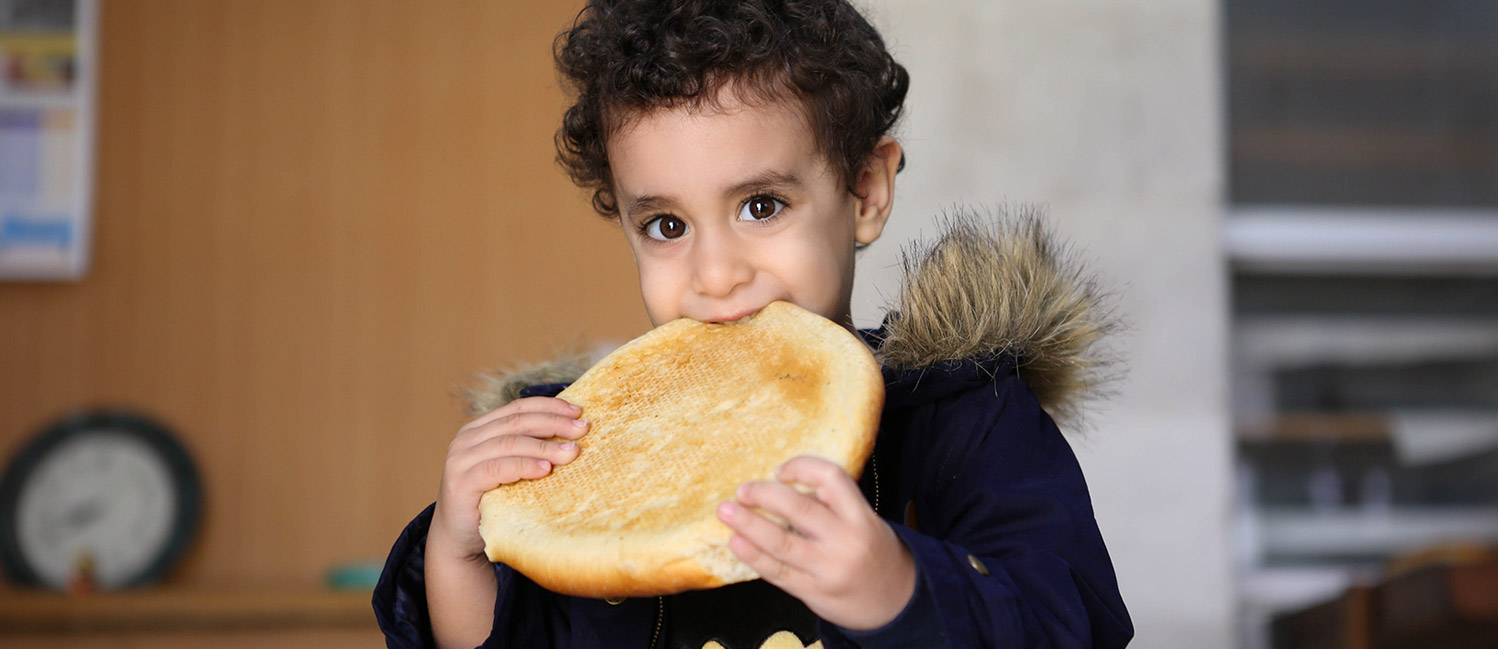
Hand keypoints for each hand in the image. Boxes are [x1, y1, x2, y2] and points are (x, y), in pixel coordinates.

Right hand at [428, 397, 587, 563]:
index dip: (549, 406)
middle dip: (553, 423)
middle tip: (582, 430)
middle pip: (517, 422)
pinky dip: (523, 466)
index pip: (518, 408)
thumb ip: (528, 449)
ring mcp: (461, 460)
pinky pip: (496, 468)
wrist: (462, 540)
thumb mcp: (511, 469)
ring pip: (508, 443)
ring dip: (543, 446)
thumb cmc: (493, 502)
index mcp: (480, 429)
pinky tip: (545, 469)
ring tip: (571, 452)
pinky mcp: (460, 483)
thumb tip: (573, 433)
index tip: (578, 412)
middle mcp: (467, 439)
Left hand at [717, 455, 916, 630]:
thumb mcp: (863, 522)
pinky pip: (778, 572)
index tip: (780, 470)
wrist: (895, 602)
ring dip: (748, 524)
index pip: (831, 479)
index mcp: (860, 516)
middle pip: (799, 510)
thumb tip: (779, 485)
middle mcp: (846, 540)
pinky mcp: (814, 592)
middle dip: (764, 495)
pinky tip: (736, 543)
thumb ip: (831, 506)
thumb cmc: (870, 552)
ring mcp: (828, 569)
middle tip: (742, 490)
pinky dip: (754, 556)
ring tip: (726, 512)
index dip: (802, 467)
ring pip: (782, 543)